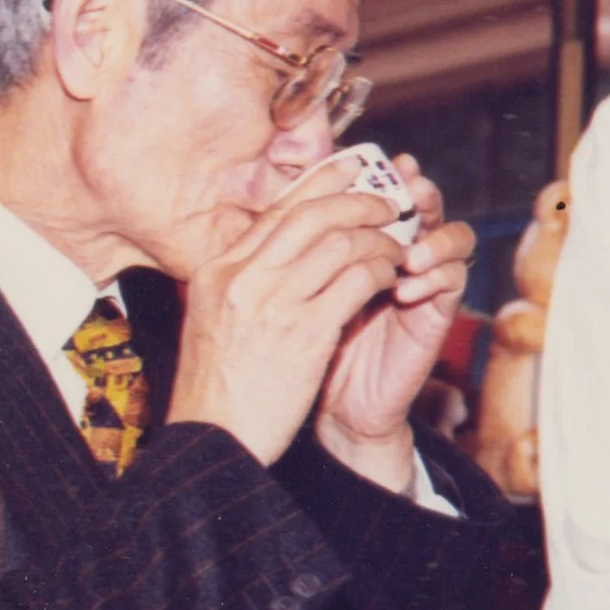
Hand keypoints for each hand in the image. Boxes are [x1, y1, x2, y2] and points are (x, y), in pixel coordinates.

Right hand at [170, 158, 406, 465]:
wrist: (213, 441)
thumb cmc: (215, 388)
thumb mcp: (211, 320)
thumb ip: (239, 283)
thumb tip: (271, 253)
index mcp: (217, 271)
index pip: (274, 212)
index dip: (318, 184)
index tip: (347, 168)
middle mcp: (242, 278)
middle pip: (310, 214)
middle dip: (357, 200)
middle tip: (386, 202)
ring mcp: (273, 303)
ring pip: (340, 242)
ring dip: (378, 238)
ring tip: (397, 246)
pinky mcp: (305, 333)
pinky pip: (356, 281)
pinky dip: (380, 270)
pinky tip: (392, 277)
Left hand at [315, 153, 475, 489]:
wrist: (328, 405)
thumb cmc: (304, 341)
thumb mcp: (294, 288)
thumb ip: (298, 247)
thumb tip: (282, 199)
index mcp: (363, 240)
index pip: (379, 193)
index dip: (379, 173)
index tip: (371, 160)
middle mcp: (398, 253)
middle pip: (425, 205)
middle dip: (419, 193)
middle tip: (409, 190)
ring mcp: (422, 281)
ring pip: (454, 237)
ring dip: (436, 236)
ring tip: (409, 253)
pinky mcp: (436, 313)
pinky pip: (453, 281)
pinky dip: (435, 278)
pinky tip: (405, 289)